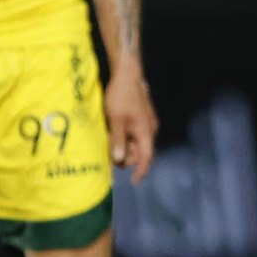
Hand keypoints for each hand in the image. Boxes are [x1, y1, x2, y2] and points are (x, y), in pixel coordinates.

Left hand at [105, 67, 158, 182]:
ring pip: (135, 143)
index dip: (141, 171)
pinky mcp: (141, 118)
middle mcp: (149, 130)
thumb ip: (117, 141)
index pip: (146, 157)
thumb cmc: (121, 96)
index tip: (133, 181)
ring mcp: (146, 124)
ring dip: (122, 145)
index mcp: (145, 132)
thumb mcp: (116, 120)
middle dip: (125, 155)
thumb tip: (118, 160)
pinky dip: (124, 137)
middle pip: (139, 152)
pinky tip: (113, 129)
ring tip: (108, 134)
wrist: (127, 75)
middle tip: (107, 146)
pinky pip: (133, 134)